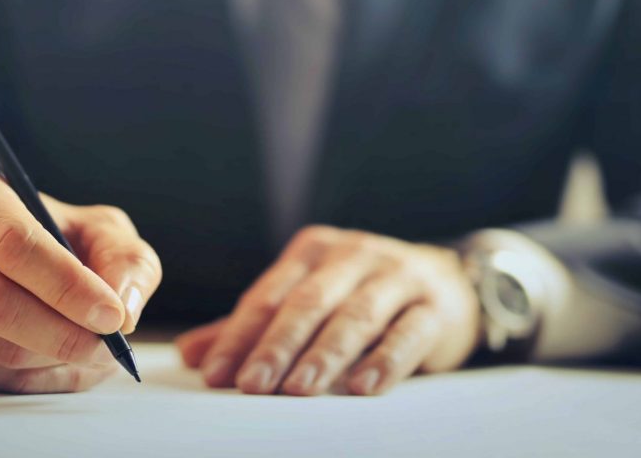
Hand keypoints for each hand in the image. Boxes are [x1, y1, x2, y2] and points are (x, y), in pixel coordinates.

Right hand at [0, 169, 161, 392]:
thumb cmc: (53, 236)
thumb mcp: (97, 227)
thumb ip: (125, 258)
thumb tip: (125, 310)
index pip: (13, 244)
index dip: (66, 286)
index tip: (112, 315)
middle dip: (63, 334)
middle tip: (110, 347)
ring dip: (55, 360)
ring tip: (95, 351)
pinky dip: (37, 379)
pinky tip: (63, 361)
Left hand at [176, 225, 479, 395]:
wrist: (447, 279)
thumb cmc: (362, 292)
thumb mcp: (309, 296)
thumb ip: (254, 325)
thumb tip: (193, 355)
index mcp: (312, 250)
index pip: (268, 295)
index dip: (240, 335)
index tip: (216, 374)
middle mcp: (352, 254)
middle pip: (307, 303)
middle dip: (276, 346)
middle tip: (250, 385)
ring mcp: (395, 276)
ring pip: (355, 316)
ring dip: (324, 354)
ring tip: (297, 390)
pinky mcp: (432, 305)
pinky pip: (406, 333)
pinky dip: (384, 361)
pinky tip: (362, 388)